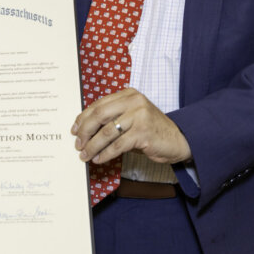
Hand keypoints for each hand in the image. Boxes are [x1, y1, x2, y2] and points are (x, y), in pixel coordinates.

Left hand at [72, 88, 191, 164]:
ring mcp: (139, 116)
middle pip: (99, 115)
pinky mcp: (143, 132)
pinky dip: (105, 154)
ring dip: (93, 146)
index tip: (74, 130)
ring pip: (107, 132)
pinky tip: (99, 159)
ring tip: (85, 155)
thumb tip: (85, 131)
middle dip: (85, 131)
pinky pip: (117, 145)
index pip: (99, 104)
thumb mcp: (131, 118)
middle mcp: (134, 101)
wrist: (178, 140)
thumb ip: (112, 119)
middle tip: (77, 144)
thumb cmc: (151, 130)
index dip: (83, 118)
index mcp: (128, 94)